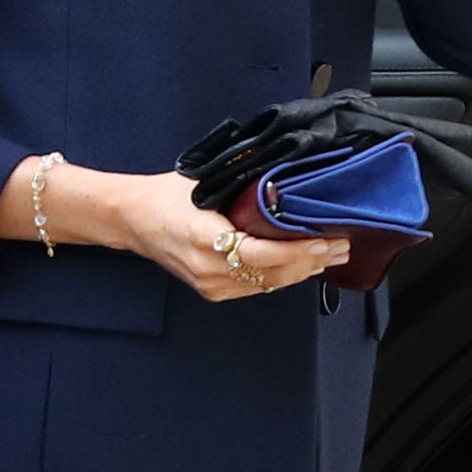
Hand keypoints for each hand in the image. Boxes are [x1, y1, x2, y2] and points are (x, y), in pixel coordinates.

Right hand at [0, 157, 349, 298]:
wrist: (130, 219)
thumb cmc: (163, 196)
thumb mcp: (204, 183)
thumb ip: (244, 188)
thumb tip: (286, 179)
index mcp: (205, 241)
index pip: (265, 255)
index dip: (300, 251)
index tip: (326, 240)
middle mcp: (210, 271)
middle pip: (273, 275)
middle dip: (312, 262)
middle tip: (341, 246)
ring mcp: (211, 285)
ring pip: (268, 284)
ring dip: (302, 271)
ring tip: (330, 256)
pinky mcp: (213, 291)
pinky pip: (256, 287)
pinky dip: (283, 276)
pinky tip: (302, 264)